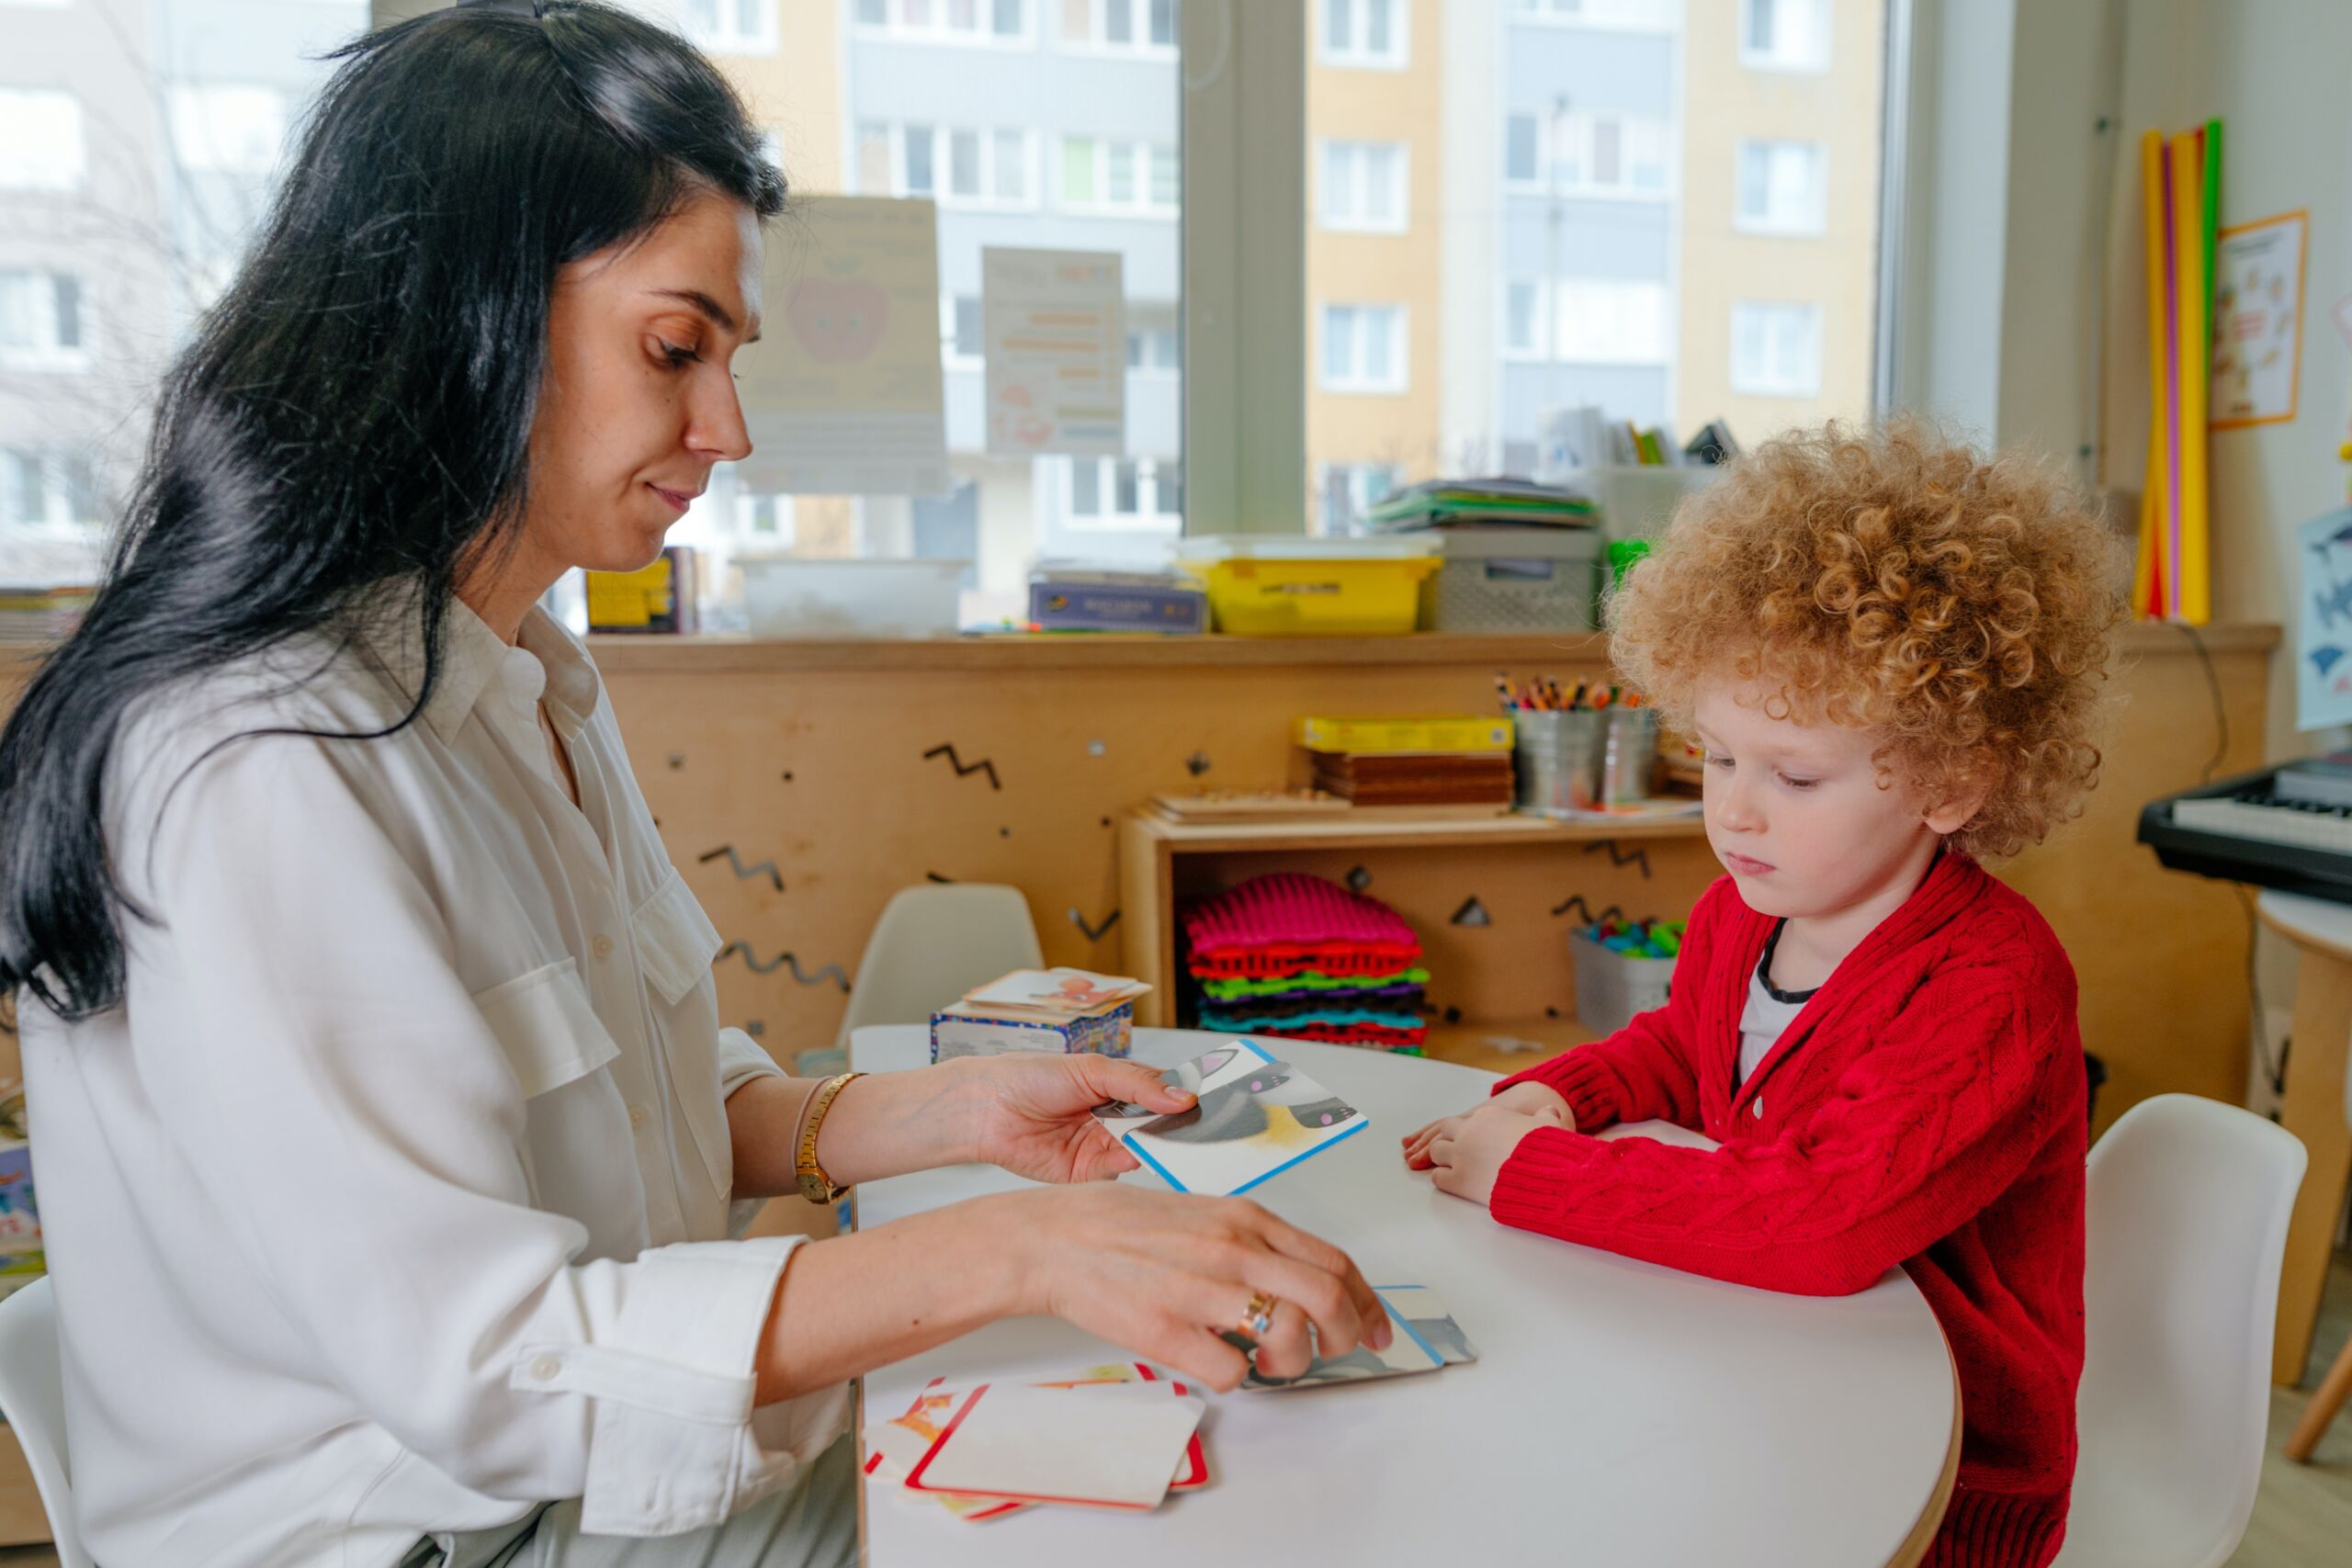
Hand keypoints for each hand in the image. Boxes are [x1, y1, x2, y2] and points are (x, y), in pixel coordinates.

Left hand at [955, 1053, 1198, 1184]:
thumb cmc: (1030, 1076)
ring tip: (1180, 1140)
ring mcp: (1102, 1147)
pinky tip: (1141, 1154)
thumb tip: (1185, 1096)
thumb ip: (1139, 1084)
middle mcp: (1114, 1120)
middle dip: (1179, 1127)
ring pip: (1143, 1150)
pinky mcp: (1087, 1174)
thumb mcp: (1093, 1069)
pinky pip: (1118, 1170)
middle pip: (1158, 1127)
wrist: (986, 1107)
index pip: (1163, 1095)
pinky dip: (1132, 1163)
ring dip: (1160, 1146)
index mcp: (1118, 1089)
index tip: (1215, 1102)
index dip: (1185, 1099)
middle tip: (1207, 1127)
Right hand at [1004, 1184, 1391, 1391]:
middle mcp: (1233, 1250)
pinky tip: (1218, 1363)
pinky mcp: (1168, 1332)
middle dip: (1348, 1336)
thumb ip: (1251, 1241)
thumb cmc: (1121, 1226)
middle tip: (1338, 1353)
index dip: (1367, 1303)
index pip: (1333, 1261)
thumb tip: (1298, 1279)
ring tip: (1271, 1361)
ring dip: (1294, 1361)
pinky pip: (1232, 1373)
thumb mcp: (1201, 1214)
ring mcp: (1201, 1291)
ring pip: (1289, 1335)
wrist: (1055, 1238)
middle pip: (1327, 1298)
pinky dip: (1239, 1379)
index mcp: (1245, 1219)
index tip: (1377, 1329)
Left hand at [1401, 1080, 1570, 1169]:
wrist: (1542, 1173)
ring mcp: (1460, 1155)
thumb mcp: (1549, 1124)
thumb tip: (1551, 1111)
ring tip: (1446, 1164)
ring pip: (1437, 1150)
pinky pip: (1438, 1176)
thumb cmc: (1546, 1149)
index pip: (1471, 1119)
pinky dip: (1441, 1178)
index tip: (1474, 1135)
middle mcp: (1469, 1132)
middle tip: (1451, 1148)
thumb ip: (1546, 1116)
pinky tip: (1446, 1180)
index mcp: (1489, 1116)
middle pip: (1447, 1130)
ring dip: (1440, 1157)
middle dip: (1449, 1138)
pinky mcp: (1458, 1179)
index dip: (1470, 1129)